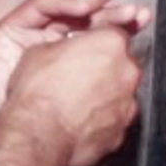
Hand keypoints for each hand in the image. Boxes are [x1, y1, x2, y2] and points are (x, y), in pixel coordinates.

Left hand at [0, 0, 147, 139]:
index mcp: (22, 27)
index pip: (48, 5)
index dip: (66, 2)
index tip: (83, 7)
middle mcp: (43, 35)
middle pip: (76, 9)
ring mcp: (61, 56)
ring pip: (91, 31)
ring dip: (115, 20)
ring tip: (140, 14)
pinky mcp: (74, 78)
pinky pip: (96, 59)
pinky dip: (115, 52)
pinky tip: (134, 47)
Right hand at [4, 27, 142, 165]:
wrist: (38, 134)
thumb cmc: (39, 92)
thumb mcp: (42, 49)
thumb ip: (68, 44)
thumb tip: (66, 48)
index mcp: (110, 43)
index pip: (114, 31)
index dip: (97, 38)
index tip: (87, 45)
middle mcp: (126, 71)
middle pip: (121, 61)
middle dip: (105, 65)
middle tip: (79, 72)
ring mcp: (127, 103)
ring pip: (120, 90)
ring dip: (105, 91)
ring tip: (77, 98)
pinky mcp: (122, 129)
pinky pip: (115, 117)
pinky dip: (102, 116)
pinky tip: (80, 118)